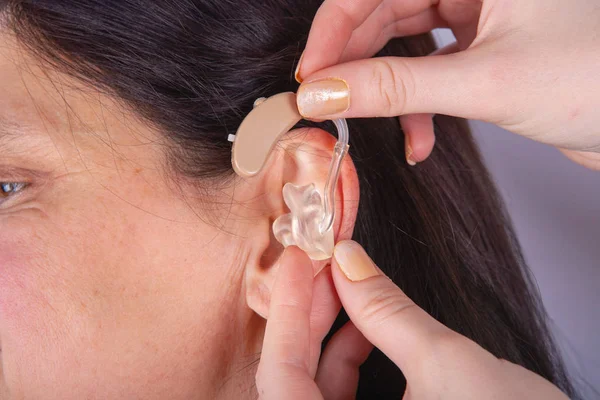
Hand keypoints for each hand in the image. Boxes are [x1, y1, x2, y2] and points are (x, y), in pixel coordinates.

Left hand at [256, 242, 568, 398]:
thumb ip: (387, 309)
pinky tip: (362, 329)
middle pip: (291, 381)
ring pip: (313, 390)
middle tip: (319, 267)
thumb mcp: (447, 363)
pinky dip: (344, 361)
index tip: (298, 260)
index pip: (281, 377)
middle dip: (304, 317)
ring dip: (325, 336)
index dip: (285, 311)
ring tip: (342, 287)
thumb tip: (351, 260)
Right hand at [295, 0, 599, 168]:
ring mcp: (478, 10)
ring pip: (402, 41)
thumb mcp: (484, 83)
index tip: (312, 78)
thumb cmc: (597, 81)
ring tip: (379, 131)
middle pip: (382, 10)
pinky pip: (429, 68)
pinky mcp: (484, 44)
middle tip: (332, 107)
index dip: (334, 29)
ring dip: (387, 92)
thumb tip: (325, 93)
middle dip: (355, 65)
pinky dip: (418, 105)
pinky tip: (421, 141)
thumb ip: (396, 87)